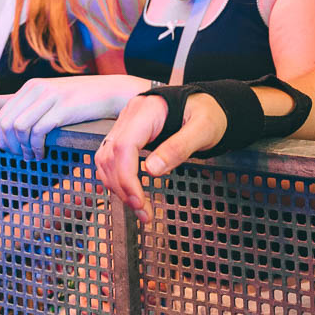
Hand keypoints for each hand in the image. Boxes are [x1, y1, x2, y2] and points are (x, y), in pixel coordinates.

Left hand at [0, 74, 148, 158]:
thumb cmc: (79, 97)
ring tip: (32, 157)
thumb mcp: (47, 95)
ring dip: (23, 149)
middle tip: (20, 156)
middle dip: (9, 145)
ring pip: (20, 128)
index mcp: (31, 87)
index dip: (1, 138)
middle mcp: (37, 89)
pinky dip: (37, 147)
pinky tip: (43, 154)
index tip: (11, 150)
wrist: (110, 92)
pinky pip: (38, 132)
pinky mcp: (62, 109)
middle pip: (6, 123)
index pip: (1, 115)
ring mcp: (50, 98)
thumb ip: (20, 99)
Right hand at [93, 91, 227, 223]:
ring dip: (118, 186)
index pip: (124, 146)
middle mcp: (131, 114)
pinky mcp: (127, 132)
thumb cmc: (208, 112)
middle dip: (123, 188)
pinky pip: (111, 157)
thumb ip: (179, 147)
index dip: (127, 178)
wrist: (207, 102)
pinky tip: (127, 192)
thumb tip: (152, 170)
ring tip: (138, 206)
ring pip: (106, 158)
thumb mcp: (203, 129)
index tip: (139, 201)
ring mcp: (126, 122)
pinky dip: (115, 177)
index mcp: (148, 110)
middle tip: (143, 212)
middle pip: (111, 155)